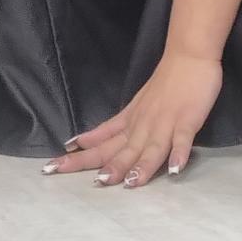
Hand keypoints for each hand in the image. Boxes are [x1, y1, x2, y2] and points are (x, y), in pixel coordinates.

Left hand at [42, 52, 223, 187]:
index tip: (52, 167)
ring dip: (141, 165)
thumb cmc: (163, 84)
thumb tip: (80, 143)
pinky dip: (178, 154)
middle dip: (108, 167)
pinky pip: (182, 140)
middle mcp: (142, 125)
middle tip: (94, 184)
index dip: (79, 157)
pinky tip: (175, 169)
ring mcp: (165, 123)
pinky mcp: (187, 120)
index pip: (99, 144)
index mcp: (128, 123)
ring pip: (150, 148)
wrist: (189, 56)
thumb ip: (109, 129)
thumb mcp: (131, 108)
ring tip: (130, 183)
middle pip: (122, 150)